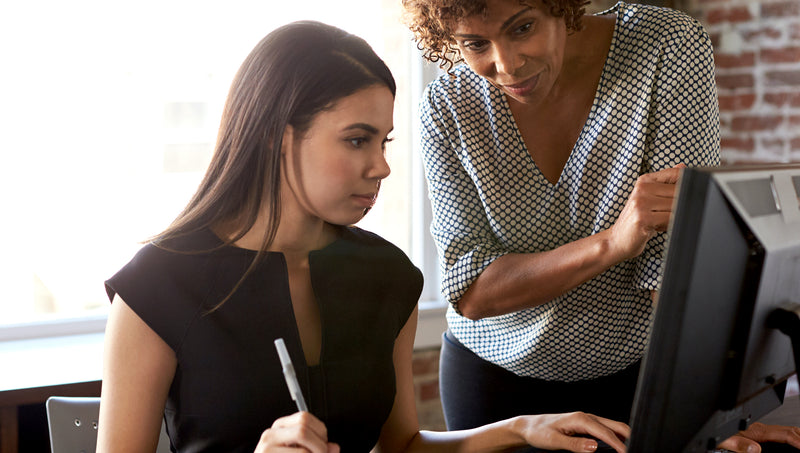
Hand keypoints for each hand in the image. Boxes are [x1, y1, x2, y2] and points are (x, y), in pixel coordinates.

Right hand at [254, 411, 339, 452]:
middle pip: (303, 429)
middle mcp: (270, 434)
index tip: (324, 445)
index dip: (320, 431)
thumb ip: (319, 449)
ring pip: (303, 450)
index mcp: (280, 427)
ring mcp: (266, 448)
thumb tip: (335, 448)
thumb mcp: (302, 451)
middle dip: (320, 446)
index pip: (304, 417)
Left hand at [514, 412, 629, 452]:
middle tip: (636, 449)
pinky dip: (615, 437)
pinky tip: (617, 446)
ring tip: (629, 450)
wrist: (529, 427)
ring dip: (623, 437)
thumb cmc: (539, 432)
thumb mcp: (554, 441)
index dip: (618, 444)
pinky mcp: (586, 426)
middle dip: (627, 437)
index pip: (606, 432)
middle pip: (615, 426)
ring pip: (613, 427)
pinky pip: (606, 430)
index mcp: (580, 419)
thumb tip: (594, 447)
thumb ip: (575, 445)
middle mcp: (586, 417)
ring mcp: (587, 420)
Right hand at [608, 164, 685, 260]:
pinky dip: (670, 224)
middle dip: (680, 205)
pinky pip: (670, 218)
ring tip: (661, 221)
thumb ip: (665, 183)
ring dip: (675, 216)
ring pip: (676, 205)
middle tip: (667, 214)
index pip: (676, 174)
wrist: (617, 239)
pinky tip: (658, 227)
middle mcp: (642, 189)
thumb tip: (683, 167)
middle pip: (679, 191)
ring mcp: (641, 203)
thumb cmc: (636, 220)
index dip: (686, 185)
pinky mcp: (643, 218)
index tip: (683, 197)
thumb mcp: (649, 198)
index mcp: (644, 181)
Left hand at [716, 422, 799, 452]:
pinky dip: (790, 437)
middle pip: (788, 430)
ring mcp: (760, 431)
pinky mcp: (758, 434)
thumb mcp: (726, 442)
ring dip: (796, 436)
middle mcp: (760, 429)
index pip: (784, 434)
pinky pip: (779, 435)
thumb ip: (740, 444)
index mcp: (756, 431)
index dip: (797, 440)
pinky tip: (792, 442)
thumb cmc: (718, 437)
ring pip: (785, 431)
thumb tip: (755, 449)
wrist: (711, 432)